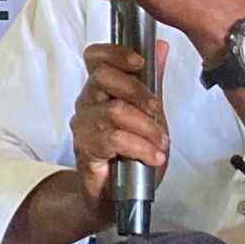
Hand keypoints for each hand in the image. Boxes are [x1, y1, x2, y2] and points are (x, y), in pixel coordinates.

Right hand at [68, 41, 170, 224]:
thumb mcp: (151, 114)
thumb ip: (152, 81)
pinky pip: (114, 139)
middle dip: (138, 91)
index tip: (140, 62)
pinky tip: (153, 157)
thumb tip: (159, 46)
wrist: (117, 197)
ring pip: (114, 111)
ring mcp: (83, 126)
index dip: (116, 53)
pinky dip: (140, 147)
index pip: (96, 57)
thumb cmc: (132, 154)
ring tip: (161, 144)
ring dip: (146, 128)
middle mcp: (87, 103)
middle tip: (157, 111)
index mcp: (101, 88)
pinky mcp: (85, 149)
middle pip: (103, 77)